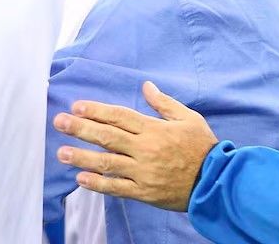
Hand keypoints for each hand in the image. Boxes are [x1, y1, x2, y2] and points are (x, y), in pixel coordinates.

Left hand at [53, 81, 217, 211]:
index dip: (96, 110)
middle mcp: (145, 149)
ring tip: (61, 153)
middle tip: (59, 122)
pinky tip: (80, 179)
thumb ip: (164, 103)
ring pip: (108, 163)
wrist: (218, 182)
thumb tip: (146, 85)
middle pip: (107, 136)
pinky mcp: (145, 192)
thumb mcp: (188, 118)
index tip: (76, 106)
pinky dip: (98, 184)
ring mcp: (144, 172)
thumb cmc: (203, 147)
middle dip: (81, 128)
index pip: (119, 116)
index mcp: (154, 130)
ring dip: (82, 157)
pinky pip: (118, 188)